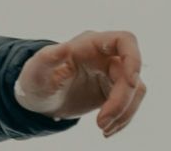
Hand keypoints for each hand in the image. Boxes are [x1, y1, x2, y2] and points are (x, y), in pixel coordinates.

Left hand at [15, 30, 146, 138]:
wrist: (39, 99)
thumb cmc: (35, 81)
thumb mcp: (35, 73)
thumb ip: (46, 60)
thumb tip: (61, 48)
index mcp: (88, 44)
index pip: (124, 40)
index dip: (134, 59)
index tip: (130, 83)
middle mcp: (104, 55)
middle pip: (131, 74)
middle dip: (121, 102)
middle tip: (100, 124)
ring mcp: (111, 73)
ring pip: (135, 91)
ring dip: (123, 113)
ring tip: (103, 129)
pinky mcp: (114, 90)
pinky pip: (130, 103)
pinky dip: (122, 119)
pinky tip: (107, 130)